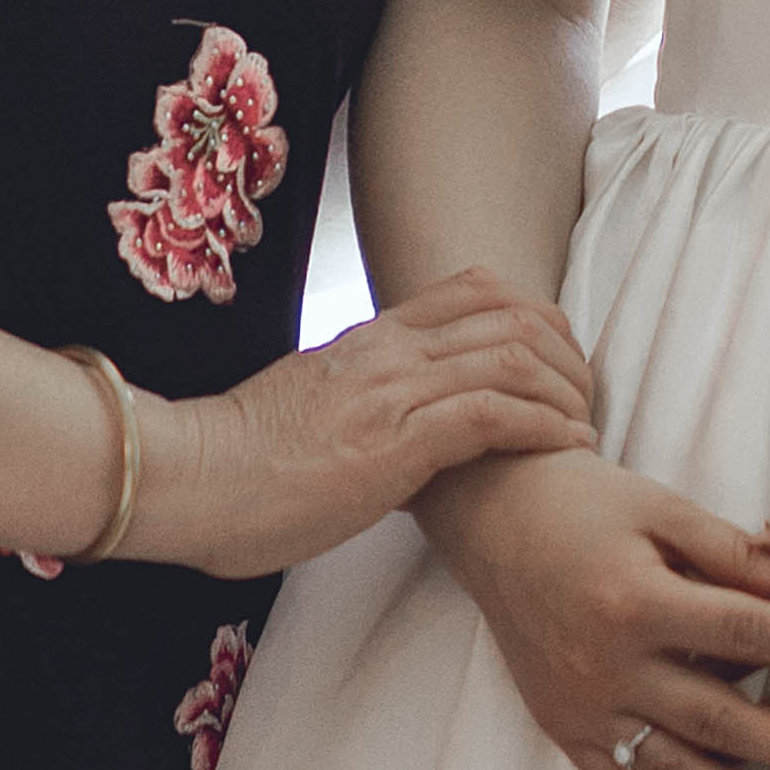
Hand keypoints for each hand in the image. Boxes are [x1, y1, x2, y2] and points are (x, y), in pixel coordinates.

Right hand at [133, 269, 598, 575]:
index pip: (474, 290)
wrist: (184, 480)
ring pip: (515, 356)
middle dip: (568, 354)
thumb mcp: (306, 408)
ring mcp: (393, 390)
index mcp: (368, 338)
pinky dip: (545, 427)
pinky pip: (494, 412)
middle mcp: (388, 350)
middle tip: (585, 399)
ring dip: (568, 393)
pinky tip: (567, 448)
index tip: (558, 362)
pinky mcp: (396, 441)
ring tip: (584, 430)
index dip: (536, 317)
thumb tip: (389, 427)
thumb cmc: (236, 464)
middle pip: (513, 313)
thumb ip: (355, 400)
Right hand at [420, 446, 769, 769]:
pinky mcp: (564, 728)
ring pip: (678, 769)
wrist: (489, 516)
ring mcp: (583, 705)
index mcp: (638, 598)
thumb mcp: (663, 510)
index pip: (748, 630)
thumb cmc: (584, 501)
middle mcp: (608, 663)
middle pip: (721, 717)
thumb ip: (739, 555)